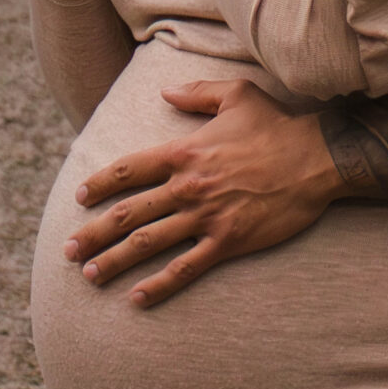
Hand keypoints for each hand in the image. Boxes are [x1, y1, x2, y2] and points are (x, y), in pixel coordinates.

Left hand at [66, 78, 340, 304]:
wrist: (318, 159)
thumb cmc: (278, 125)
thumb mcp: (237, 95)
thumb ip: (196, 94)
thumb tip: (166, 90)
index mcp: (185, 152)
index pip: (129, 170)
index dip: (99, 184)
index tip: (79, 198)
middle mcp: (188, 187)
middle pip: (127, 213)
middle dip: (93, 233)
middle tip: (69, 251)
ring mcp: (206, 217)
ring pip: (148, 243)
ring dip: (115, 261)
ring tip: (91, 276)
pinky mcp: (228, 242)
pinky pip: (186, 268)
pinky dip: (159, 285)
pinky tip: (138, 298)